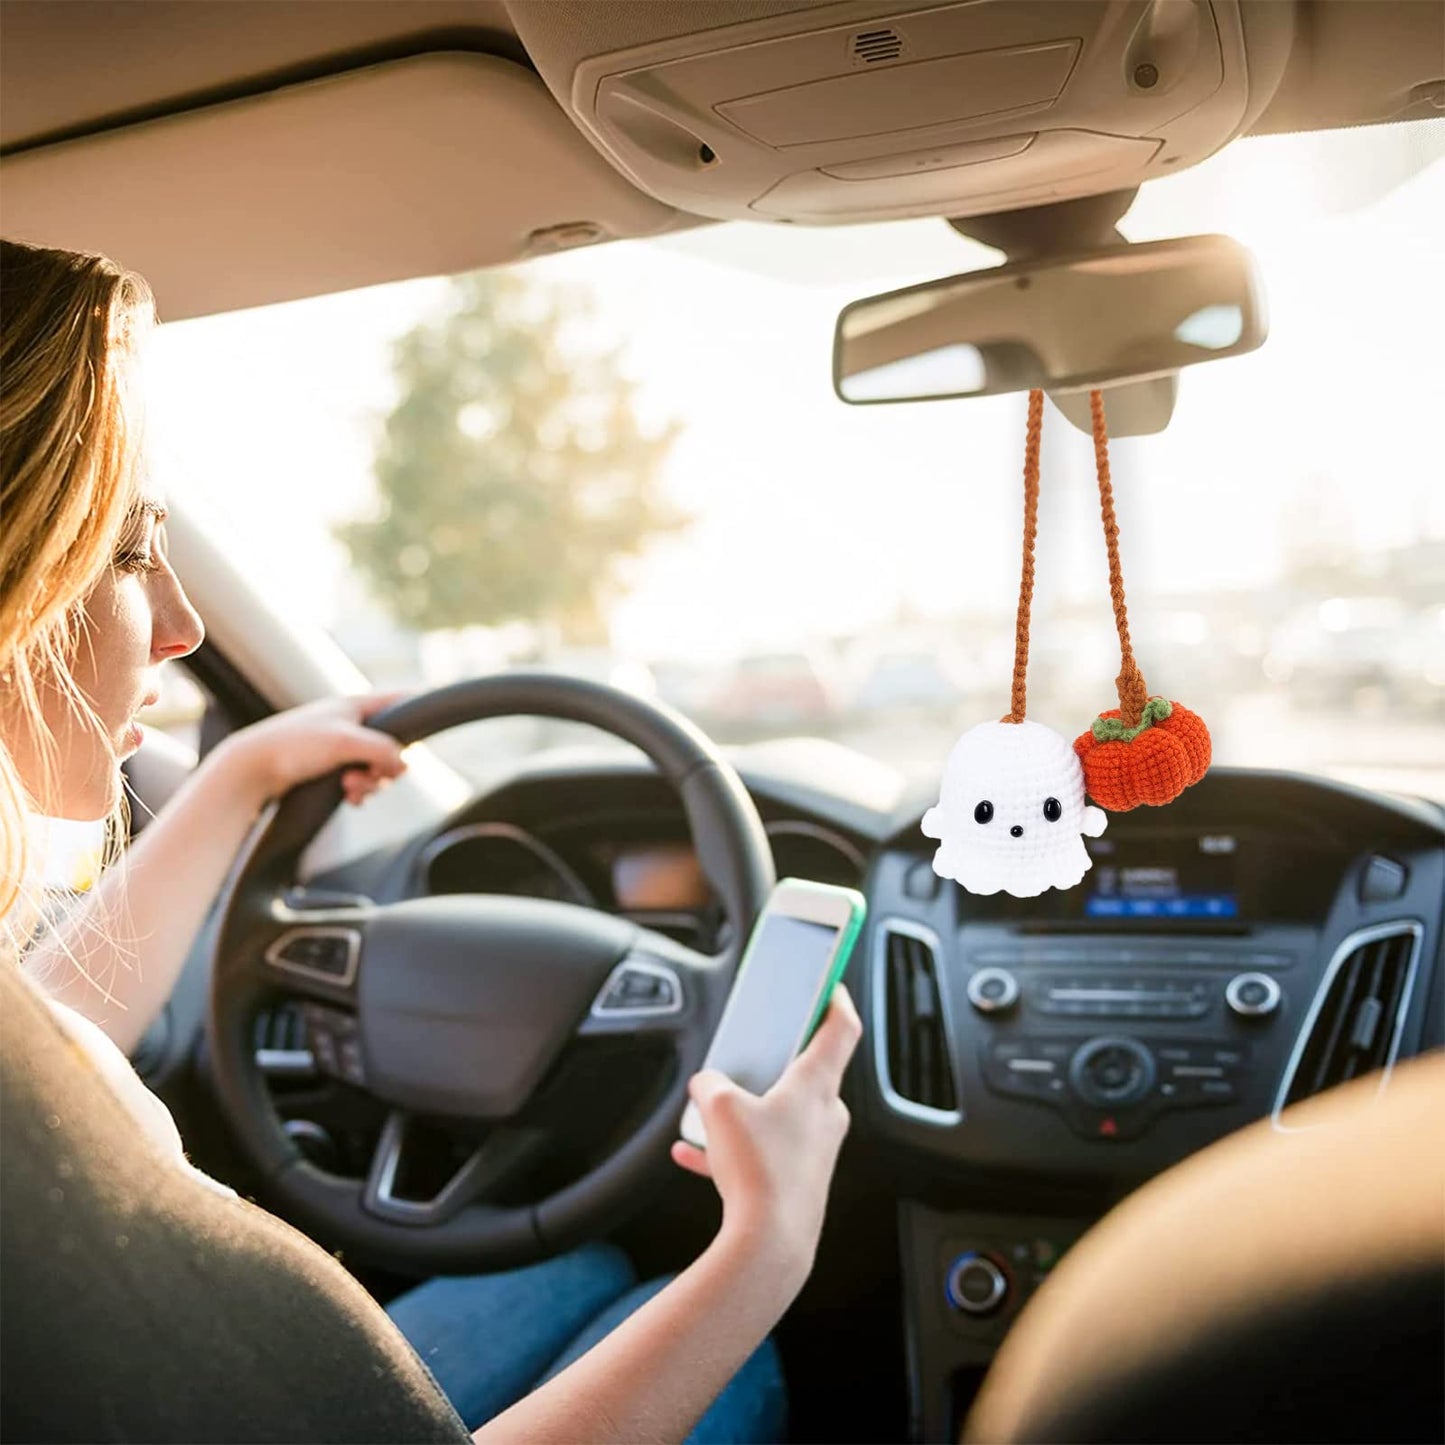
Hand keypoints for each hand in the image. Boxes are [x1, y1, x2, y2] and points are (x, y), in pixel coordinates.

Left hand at [207, 694, 408, 810]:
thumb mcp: (346, 742)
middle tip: (372, 775)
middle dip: (386, 766)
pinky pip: (361, 782)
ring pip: (378, 768)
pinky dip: (360, 791)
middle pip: (394, 745)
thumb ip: (383, 750)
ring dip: (370, 783)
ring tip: (350, 788)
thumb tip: (405, 764)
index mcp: (357, 706)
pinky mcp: (331, 768)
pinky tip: (349, 797)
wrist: (252, 768)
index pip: (401, 700)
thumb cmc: (294, 746)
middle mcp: (352, 724)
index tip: (434, 720)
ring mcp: (341, 747)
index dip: (420, 707)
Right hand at [671, 985, 862, 1283]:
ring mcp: (813, 1152)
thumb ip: (711, 1084)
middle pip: (808, 1073)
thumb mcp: (720, 1108)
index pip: (841, 1028)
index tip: (830, 985)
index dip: (836, 999)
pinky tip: (694, 1156)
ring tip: (710, 1112)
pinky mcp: (797, 1184)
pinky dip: (732, 1150)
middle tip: (754, 1051)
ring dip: (748, 1110)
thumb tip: (708, 1086)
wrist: (769, 1247)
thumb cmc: (760, 1172)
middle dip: (776, 1062)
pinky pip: (762, 1155)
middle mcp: (824, 1116)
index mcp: (817, 1085)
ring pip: (780, 1116)